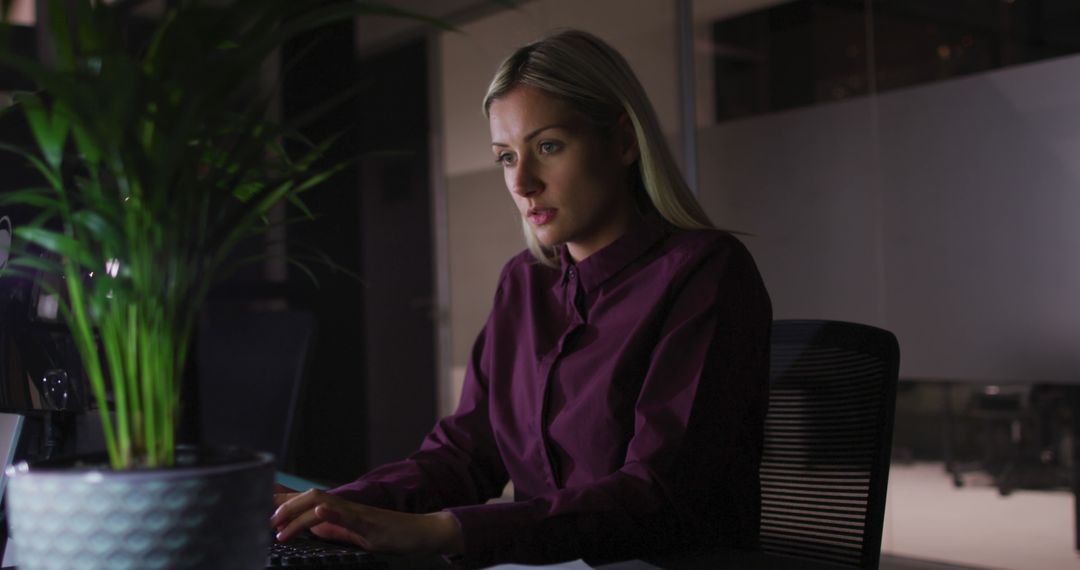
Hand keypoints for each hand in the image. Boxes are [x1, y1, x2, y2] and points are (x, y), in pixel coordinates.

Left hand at [271, 489, 464, 555]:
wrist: (421, 532)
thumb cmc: (389, 534)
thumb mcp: (353, 533)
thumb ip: (332, 527)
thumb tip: (310, 525)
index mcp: (340, 512)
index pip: (306, 501)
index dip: (282, 498)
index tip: (257, 500)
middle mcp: (346, 507)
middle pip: (308, 497)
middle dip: (282, 506)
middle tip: (263, 522)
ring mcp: (358, 514)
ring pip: (323, 504)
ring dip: (297, 512)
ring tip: (278, 522)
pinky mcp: (371, 523)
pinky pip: (350, 516)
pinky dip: (333, 513)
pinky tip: (319, 513)